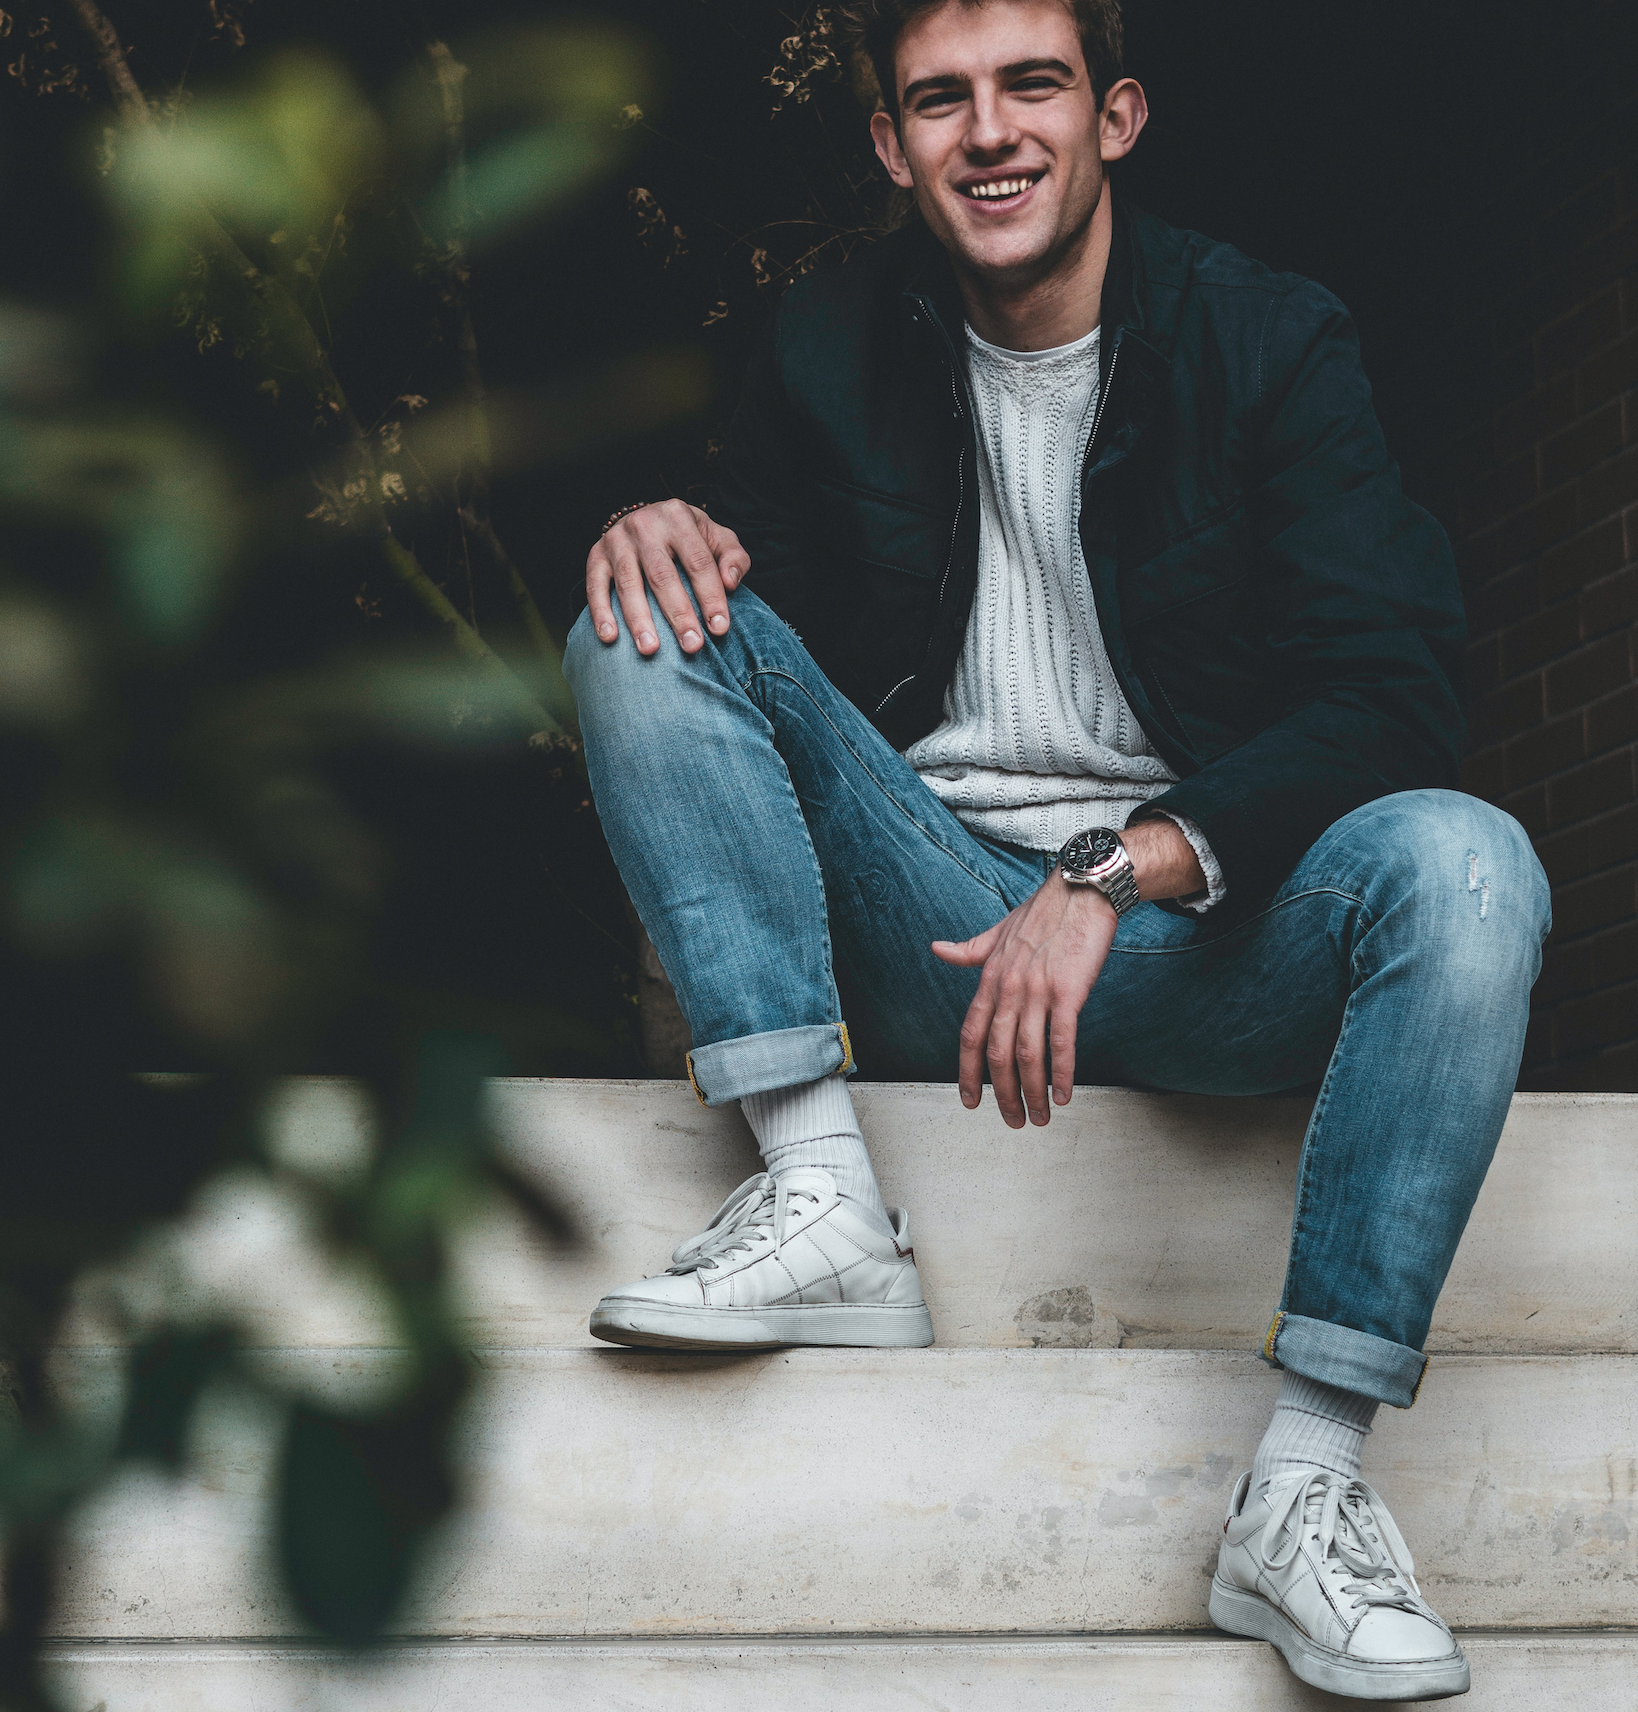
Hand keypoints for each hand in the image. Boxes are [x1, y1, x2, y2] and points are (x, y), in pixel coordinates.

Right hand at [586, 499, 750, 655]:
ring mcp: (617, 539)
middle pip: (663, 575)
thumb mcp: (716, 537)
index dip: (711, 597)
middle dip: (678, 614)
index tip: (720, 629)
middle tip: (691, 646)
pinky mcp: (596, 554)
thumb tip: (730, 583)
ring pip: (629, 583)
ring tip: (650, 650)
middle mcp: (645, 525)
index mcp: (679, 517)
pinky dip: (601, 612)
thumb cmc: (689, 537)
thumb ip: (733, 557)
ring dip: (639, 619)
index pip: (699, 562)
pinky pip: (595, 585)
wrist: (647, 517)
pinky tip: (610, 637)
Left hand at [932, 874, 1116, 1128]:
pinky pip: (1061, 1041)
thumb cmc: (1043, 912)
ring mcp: (1037, 991)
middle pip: (997, 1053)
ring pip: (1027, 1054)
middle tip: (1012, 1120)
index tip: (970, 1100)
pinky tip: (1064, 1094)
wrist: (1081, 889)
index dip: (968, 1071)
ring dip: (1032, 1092)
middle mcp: (1008, 988)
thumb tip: (937, 949)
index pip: (971, 1034)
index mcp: (990, 977)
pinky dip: (1061, 1072)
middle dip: (1002, 1093)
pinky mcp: (1069, 992)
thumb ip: (969, 950)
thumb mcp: (997, 930)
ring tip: (1039, 1117)